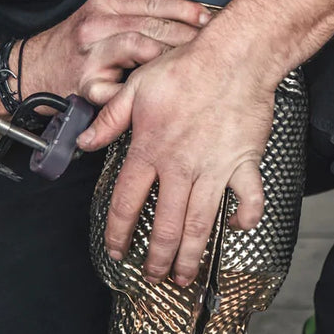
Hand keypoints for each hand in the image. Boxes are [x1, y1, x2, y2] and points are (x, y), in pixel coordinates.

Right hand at [25, 0, 210, 104]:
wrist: (33, 71)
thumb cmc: (74, 47)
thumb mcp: (101, 17)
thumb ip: (135, 15)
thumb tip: (184, 18)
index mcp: (103, 4)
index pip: (151, 1)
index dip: (184, 9)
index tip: (206, 18)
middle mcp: (95, 25)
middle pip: (151, 24)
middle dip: (185, 34)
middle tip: (208, 44)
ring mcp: (91, 55)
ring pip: (140, 47)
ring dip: (169, 56)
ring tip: (189, 63)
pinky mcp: (88, 85)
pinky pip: (123, 86)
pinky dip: (143, 89)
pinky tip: (161, 89)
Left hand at [78, 40, 276, 286]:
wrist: (234, 57)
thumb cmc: (186, 67)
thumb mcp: (136, 88)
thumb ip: (109, 119)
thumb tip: (84, 143)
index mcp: (150, 149)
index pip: (126, 202)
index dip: (118, 232)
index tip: (116, 251)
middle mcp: (180, 166)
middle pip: (165, 225)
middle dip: (157, 257)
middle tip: (153, 276)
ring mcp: (214, 168)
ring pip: (201, 223)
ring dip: (192, 255)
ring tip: (185, 275)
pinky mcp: (244, 163)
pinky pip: (249, 199)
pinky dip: (245, 218)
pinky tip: (236, 227)